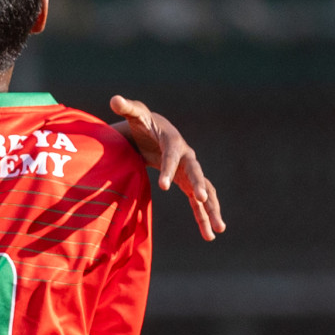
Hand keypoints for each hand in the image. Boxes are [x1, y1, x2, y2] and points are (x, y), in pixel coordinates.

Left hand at [111, 95, 225, 240]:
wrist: (155, 132)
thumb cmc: (144, 124)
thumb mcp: (136, 115)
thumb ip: (127, 108)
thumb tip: (115, 99)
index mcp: (174, 142)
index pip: (172, 156)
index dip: (168, 170)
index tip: (163, 186)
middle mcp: (187, 158)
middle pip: (196, 173)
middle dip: (199, 186)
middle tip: (201, 199)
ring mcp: (190, 172)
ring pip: (205, 192)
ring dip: (211, 210)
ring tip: (218, 229)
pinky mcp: (188, 184)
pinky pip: (199, 203)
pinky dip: (204, 217)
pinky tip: (210, 235)